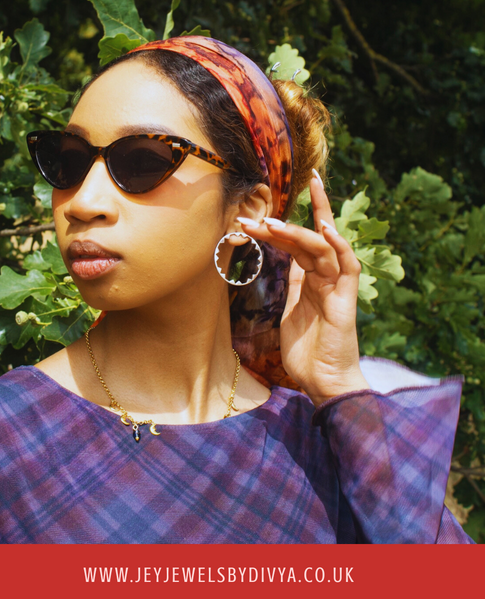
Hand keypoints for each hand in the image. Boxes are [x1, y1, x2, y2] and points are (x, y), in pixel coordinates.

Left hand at [237, 172, 369, 406]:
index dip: (278, 228)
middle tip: (251, 216)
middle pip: (308, 239)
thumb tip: (287, 260)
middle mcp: (326, 277)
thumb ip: (294, 285)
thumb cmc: (308, 352)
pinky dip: (339, 246)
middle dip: (281, 225)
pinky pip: (348, 266)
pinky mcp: (346, 300)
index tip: (252, 217)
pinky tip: (326, 230)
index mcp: (312, 279)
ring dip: (298, 232)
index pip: (298, 243)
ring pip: (322, 247)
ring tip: (271, 224)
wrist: (324, 383)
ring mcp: (337, 286)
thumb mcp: (292, 311)